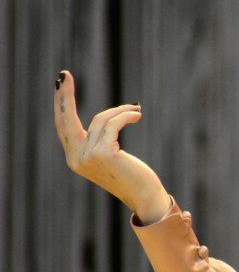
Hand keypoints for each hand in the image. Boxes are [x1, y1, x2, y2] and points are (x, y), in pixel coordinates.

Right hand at [54, 70, 171, 223]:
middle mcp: (76, 158)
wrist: (144, 195)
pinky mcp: (103, 154)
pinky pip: (113, 124)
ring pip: (100, 120)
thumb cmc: (130, 174)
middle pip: (66, 120)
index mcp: (74, 158)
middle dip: (65, 96)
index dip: (61, 106)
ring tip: (135, 110)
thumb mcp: (109, 156)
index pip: (63, 127)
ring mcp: (88, 157)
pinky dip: (126, 116)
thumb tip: (103, 120)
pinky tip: (137, 115)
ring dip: (120, 111)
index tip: (60, 84)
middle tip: (65, 76)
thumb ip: (97, 142)